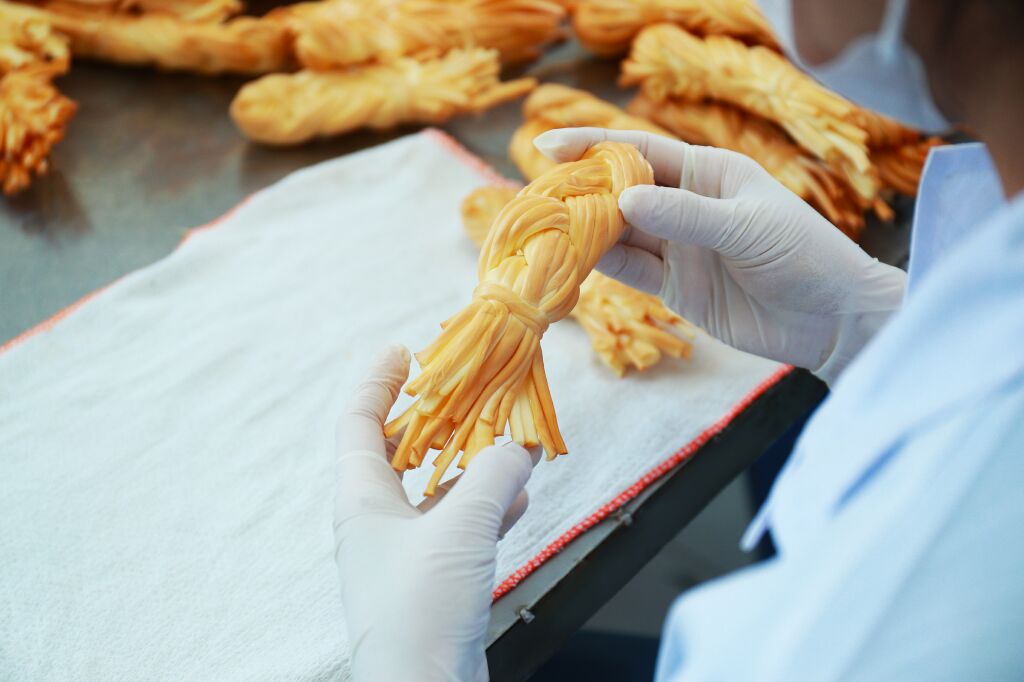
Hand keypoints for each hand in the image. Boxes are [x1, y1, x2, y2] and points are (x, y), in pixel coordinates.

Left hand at [335, 345, 535, 680]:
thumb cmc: (422, 608)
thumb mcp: (461, 529)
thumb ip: (493, 477)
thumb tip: (520, 446)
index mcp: (361, 501)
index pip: (357, 423)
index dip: (376, 382)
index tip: (401, 350)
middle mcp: (376, 522)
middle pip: (397, 452)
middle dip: (431, 419)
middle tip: (461, 390)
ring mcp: (404, 553)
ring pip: (434, 490)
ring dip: (468, 463)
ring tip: (505, 440)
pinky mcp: (433, 580)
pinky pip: (458, 527)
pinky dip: (486, 507)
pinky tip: (518, 498)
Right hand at [534, 128, 906, 384]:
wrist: (832, 320)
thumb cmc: (804, 256)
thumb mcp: (746, 227)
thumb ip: (686, 216)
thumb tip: (623, 200)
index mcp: (707, 172)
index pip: (639, 150)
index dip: (593, 145)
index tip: (546, 144)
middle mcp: (686, 205)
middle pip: (620, 191)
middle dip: (578, 191)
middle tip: (533, 196)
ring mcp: (678, 247)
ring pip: (619, 234)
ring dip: (583, 232)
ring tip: (542, 231)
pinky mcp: (675, 288)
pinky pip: (630, 271)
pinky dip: (602, 267)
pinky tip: (572, 262)